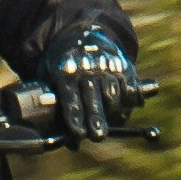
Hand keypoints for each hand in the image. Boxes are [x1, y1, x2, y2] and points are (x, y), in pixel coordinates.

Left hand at [43, 28, 154, 143]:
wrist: (82, 35)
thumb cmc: (64, 67)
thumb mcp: (51, 81)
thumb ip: (58, 110)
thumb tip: (72, 144)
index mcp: (65, 70)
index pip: (70, 97)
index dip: (75, 116)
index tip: (78, 134)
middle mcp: (87, 66)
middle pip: (93, 97)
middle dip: (96, 119)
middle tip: (98, 136)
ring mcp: (107, 65)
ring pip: (113, 95)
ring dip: (113, 113)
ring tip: (112, 122)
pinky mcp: (123, 66)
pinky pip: (130, 89)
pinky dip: (129, 102)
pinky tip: (124, 109)